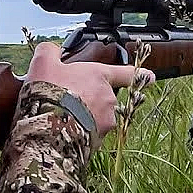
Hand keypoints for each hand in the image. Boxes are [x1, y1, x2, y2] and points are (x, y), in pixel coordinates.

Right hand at [26, 42, 153, 144]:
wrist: (47, 130)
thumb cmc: (48, 94)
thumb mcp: (43, 64)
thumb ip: (50, 52)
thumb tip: (52, 50)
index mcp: (99, 76)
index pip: (126, 73)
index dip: (138, 74)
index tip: (150, 77)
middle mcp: (108, 99)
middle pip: (104, 98)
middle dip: (89, 100)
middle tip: (67, 100)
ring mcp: (105, 122)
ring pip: (97, 118)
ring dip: (84, 118)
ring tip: (61, 118)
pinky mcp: (98, 142)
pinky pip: (91, 135)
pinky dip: (80, 133)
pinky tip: (62, 131)